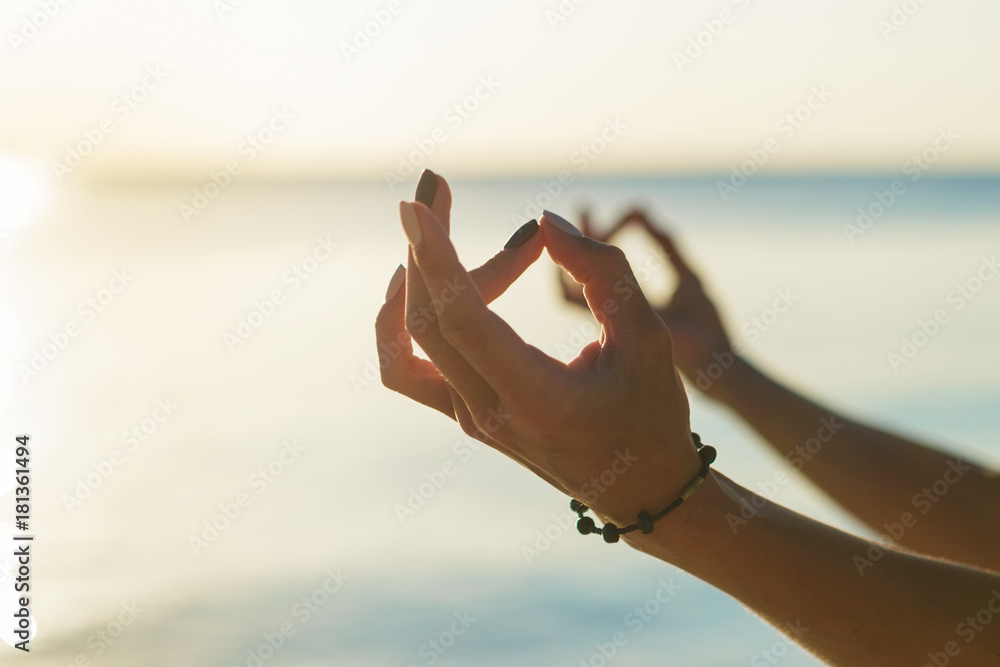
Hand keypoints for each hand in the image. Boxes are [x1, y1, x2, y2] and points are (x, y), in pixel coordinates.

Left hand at [377, 173, 701, 527]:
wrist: (640, 490)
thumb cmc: (652, 413)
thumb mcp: (650, 339)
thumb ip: (604, 274)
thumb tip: (545, 222)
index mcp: (534, 398)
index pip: (461, 321)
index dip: (435, 259)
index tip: (415, 204)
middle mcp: (487, 413)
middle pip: (427, 320)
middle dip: (426, 246)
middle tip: (439, 186)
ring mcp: (468, 418)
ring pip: (412, 340)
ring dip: (415, 278)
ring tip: (436, 228)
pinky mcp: (463, 415)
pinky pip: (407, 368)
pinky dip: (404, 321)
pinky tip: (423, 283)